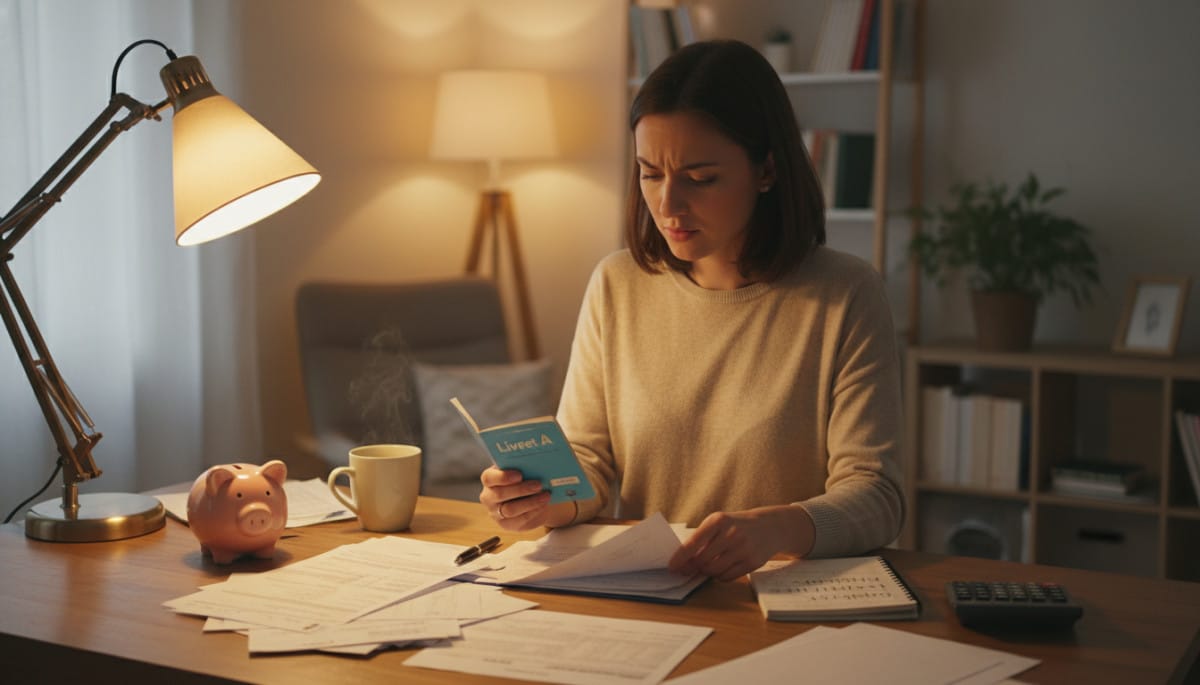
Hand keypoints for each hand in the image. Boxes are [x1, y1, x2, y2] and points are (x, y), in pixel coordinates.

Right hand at [479, 466, 552, 530]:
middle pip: (500, 495)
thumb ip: (523, 467)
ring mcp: (496, 513)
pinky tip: (543, 505)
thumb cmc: (525, 478)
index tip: (519, 475)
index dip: (503, 477)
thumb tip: (535, 463)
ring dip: (530, 502)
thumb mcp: (521, 470)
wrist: (531, 497)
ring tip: (545, 495)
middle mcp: (489, 497)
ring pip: (510, 509)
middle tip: (538, 484)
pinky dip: (533, 511)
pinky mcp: (507, 524)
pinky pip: (519, 520)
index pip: (488, 478)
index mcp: (489, 479)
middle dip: (521, 489)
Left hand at [668, 505, 814, 581]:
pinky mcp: (752, 562)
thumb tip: (682, 561)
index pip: (693, 543)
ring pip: (714, 571)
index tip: (672, 566)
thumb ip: (701, 538)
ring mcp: (743, 549)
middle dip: (693, 567)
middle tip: (688, 569)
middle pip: (702, 561)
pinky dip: (720, 576)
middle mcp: (731, 534)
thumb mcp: (718, 523)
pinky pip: (727, 577)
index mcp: (718, 521)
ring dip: (707, 572)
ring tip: (708, 566)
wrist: (770, 526)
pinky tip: (722, 568)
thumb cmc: (736, 525)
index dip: (680, 557)